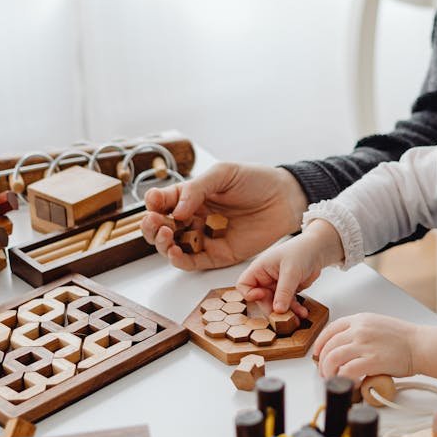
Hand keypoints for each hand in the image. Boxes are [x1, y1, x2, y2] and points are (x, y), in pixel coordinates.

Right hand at [141, 162, 307, 270]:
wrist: (284, 198)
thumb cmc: (255, 180)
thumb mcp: (223, 174)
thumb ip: (197, 189)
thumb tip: (176, 211)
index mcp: (190, 196)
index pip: (162, 202)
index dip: (153, 204)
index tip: (154, 204)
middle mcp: (193, 218)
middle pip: (161, 227)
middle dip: (152, 227)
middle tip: (155, 223)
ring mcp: (204, 237)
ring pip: (172, 247)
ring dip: (161, 244)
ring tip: (165, 236)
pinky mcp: (218, 255)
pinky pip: (193, 262)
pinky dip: (179, 261)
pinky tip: (174, 253)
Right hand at [236, 220, 344, 315]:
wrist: (318, 250)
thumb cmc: (301, 252)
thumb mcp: (291, 272)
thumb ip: (284, 292)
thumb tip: (277, 310)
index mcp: (260, 269)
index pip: (244, 285)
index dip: (250, 294)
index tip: (263, 296)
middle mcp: (265, 278)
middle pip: (261, 300)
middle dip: (272, 310)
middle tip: (283, 318)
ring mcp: (276, 285)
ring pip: (275, 305)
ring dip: (286, 313)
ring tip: (296, 319)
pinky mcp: (287, 291)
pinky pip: (287, 304)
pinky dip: (294, 310)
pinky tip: (302, 313)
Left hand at [312, 313, 418, 380]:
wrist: (421, 345)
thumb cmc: (404, 338)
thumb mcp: (377, 325)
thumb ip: (360, 332)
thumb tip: (345, 347)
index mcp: (360, 319)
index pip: (330, 329)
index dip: (320, 343)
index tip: (317, 353)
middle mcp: (359, 330)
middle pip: (329, 346)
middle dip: (323, 362)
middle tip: (325, 373)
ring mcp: (364, 344)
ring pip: (333, 358)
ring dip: (329, 372)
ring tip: (333, 379)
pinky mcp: (371, 360)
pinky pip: (347, 371)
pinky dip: (344, 379)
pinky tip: (349, 383)